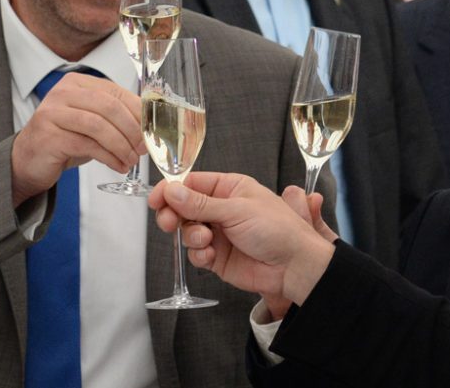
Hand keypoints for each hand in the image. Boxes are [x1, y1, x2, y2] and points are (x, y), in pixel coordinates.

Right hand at [11, 73, 142, 205]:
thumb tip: (151, 124)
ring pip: (99, 126)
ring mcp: (52, 113)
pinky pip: (87, 145)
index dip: (137, 112)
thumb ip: (116, 116)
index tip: (151, 130)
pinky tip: (118, 165)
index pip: (115, 92)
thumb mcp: (93, 122)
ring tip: (131, 160)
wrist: (28, 161)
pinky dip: (108, 157)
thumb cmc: (66, 139)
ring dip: (121, 146)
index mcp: (77, 83)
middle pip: (109, 107)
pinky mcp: (48, 136)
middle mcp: (62, 93)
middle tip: (143, 148)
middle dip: (132, 130)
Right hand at [149, 173, 334, 305]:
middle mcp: (222, 208)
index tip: (156, 199)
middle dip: (174, 214)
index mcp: (230, 188)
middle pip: (184, 207)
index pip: (192, 183)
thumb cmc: (277, 229)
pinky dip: (199, 254)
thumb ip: (201, 203)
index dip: (172, 190)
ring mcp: (219, 233)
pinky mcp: (217, 256)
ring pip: (187, 230)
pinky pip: (196, 253)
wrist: (293, 266)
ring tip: (205, 239)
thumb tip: (171, 191)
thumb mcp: (237, 210)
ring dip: (191, 235)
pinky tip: (211, 254)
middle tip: (169, 222)